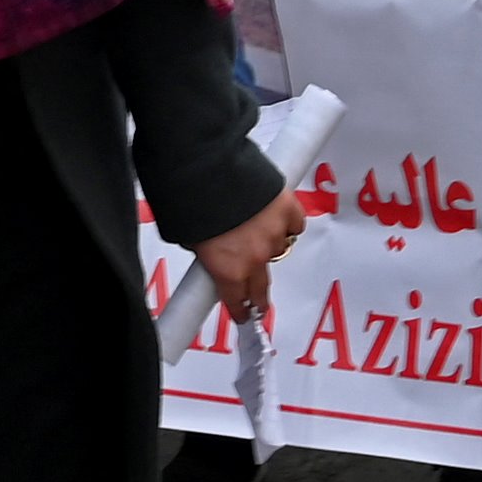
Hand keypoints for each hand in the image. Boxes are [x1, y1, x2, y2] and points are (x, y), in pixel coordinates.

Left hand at [192, 183, 307, 321]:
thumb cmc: (192, 198)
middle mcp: (254, 257)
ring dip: (267, 245)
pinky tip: (274, 215)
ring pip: (277, 249)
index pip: (236, 302)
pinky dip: (286, 222)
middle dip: (258, 296)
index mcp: (227, 269)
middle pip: (261, 287)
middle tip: (259, 303)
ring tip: (254, 231)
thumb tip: (209, 252)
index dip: (239, 310)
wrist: (208, 167)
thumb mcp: (188, 239)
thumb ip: (206, 253)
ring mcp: (275, 234)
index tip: (242, 315)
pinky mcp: (289, 210)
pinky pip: (293, 225)